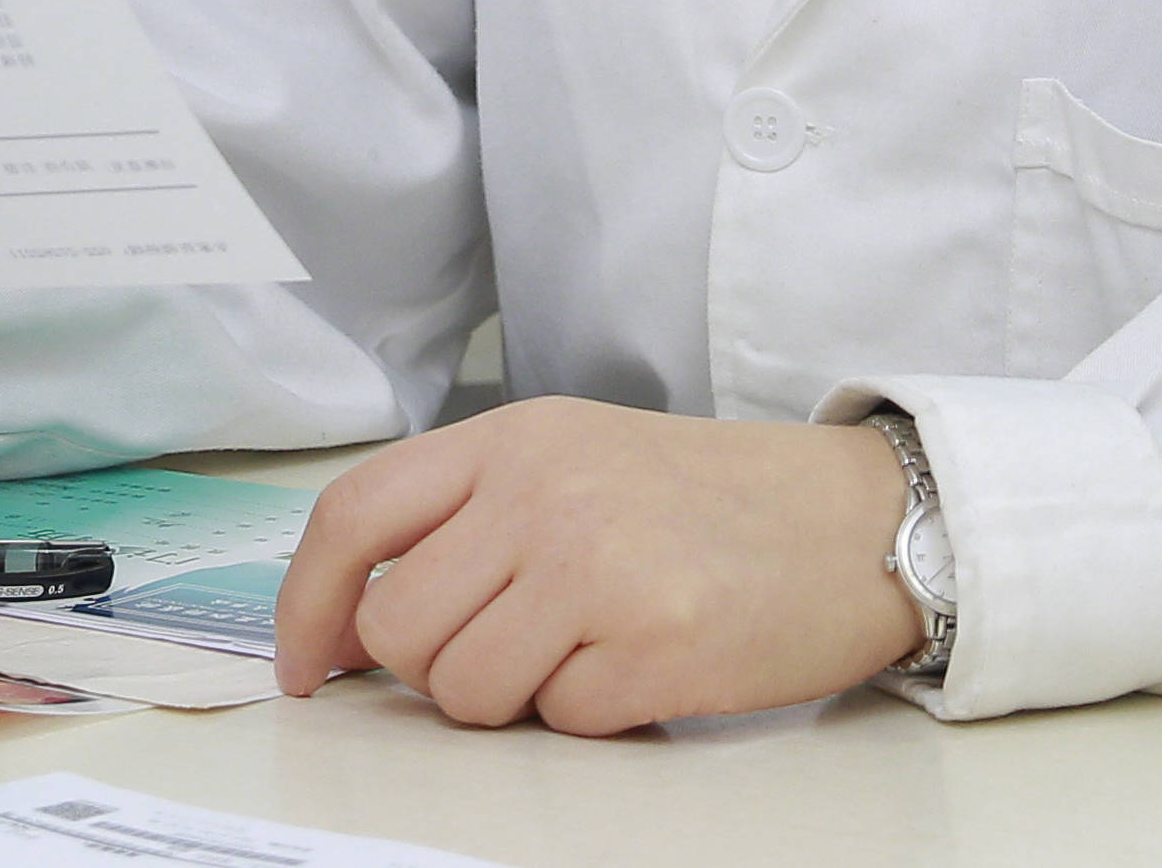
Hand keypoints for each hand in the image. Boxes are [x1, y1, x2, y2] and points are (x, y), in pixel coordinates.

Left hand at [271, 400, 923, 733]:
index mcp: (514, 439)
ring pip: (466, 690)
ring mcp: (599, 569)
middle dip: (434, 669)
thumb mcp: (576, 456)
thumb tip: (355, 621)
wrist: (856, 518)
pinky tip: (645, 662)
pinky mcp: (655, 647)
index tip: (305, 665)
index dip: (306, 602)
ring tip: (584, 651)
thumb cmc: (711, 498)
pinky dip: (592, 712)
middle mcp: (544, 494)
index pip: (355, 515)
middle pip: (401, 627)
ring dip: (512, 698)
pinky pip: (560, 722)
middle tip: (507, 651)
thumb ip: (468, 515)